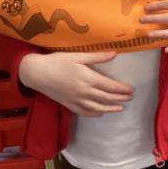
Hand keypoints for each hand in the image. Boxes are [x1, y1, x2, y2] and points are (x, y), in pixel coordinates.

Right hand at [18, 51, 133, 116]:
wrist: (36, 73)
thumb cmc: (57, 61)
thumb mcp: (78, 56)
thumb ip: (97, 57)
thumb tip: (115, 54)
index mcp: (88, 78)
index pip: (110, 86)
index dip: (122, 89)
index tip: (131, 89)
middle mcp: (83, 91)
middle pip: (106, 97)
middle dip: (120, 98)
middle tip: (130, 98)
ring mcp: (75, 100)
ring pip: (96, 107)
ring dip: (110, 108)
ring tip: (121, 108)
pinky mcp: (68, 104)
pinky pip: (83, 112)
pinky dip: (93, 114)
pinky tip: (101, 113)